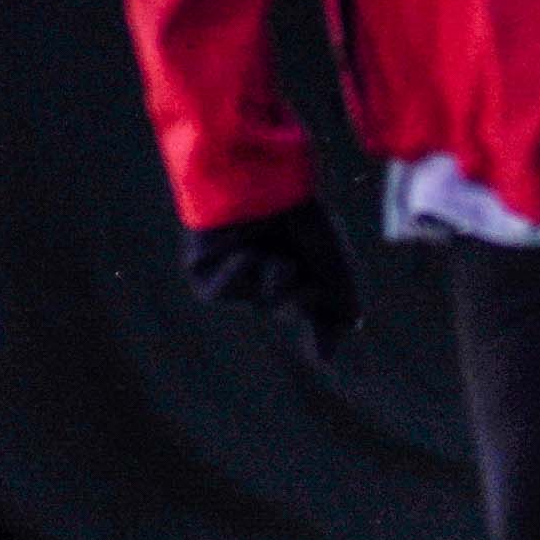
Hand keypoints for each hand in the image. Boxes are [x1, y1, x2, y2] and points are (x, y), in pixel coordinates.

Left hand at [182, 201, 360, 355]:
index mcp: (293, 267)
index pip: (307, 307)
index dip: (318, 324)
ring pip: (259, 300)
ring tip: (271, 249)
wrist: (265, 178)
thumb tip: (324, 360)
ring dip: (275, 276)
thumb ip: (336, 311)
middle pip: (283, 308)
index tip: (321, 349)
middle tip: (297, 265)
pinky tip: (244, 248)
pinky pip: (223, 290)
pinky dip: (241, 270)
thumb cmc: (299, 213)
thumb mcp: (332, 263)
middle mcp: (261, 273)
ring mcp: (231, 273)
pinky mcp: (202, 272)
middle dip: (297, 292)